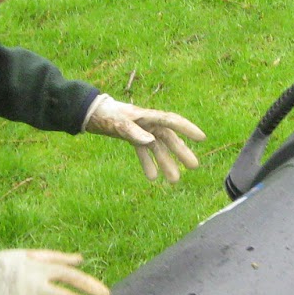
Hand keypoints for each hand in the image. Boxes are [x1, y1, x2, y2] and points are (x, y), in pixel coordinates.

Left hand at [83, 94, 206, 182]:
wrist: (92, 113)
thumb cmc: (107, 115)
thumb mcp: (119, 124)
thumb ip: (134, 132)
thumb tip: (151, 141)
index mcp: (149, 116)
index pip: (172, 121)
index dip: (188, 129)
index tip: (202, 138)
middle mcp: (149, 123)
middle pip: (169, 139)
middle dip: (181, 153)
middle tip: (194, 167)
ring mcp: (143, 131)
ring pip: (159, 148)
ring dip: (166, 163)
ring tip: (174, 181)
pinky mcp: (134, 137)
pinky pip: (145, 152)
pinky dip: (148, 164)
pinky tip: (153, 178)